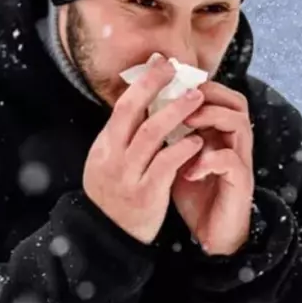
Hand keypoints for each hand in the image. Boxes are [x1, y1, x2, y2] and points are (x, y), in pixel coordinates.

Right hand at [83, 55, 206, 243]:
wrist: (110, 239)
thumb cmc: (117, 196)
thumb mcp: (110, 163)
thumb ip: (125, 137)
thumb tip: (145, 103)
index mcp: (104, 147)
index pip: (122, 107)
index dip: (142, 83)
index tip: (160, 63)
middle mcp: (111, 158)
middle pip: (131, 112)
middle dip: (154, 86)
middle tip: (177, 69)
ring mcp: (127, 175)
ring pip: (151, 135)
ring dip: (176, 112)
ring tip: (197, 98)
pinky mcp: (146, 194)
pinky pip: (166, 164)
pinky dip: (183, 148)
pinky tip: (198, 139)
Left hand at [172, 81, 254, 255]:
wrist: (213, 235)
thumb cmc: (195, 195)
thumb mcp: (177, 160)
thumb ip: (169, 136)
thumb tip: (141, 110)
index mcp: (220, 134)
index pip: (220, 96)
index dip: (199, 85)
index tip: (172, 85)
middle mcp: (235, 143)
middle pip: (237, 102)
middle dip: (208, 95)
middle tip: (182, 100)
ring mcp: (241, 162)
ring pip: (238, 123)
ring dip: (211, 119)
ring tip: (187, 126)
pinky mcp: (241, 183)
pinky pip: (231, 161)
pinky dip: (208, 160)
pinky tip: (188, 171)